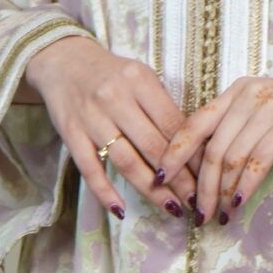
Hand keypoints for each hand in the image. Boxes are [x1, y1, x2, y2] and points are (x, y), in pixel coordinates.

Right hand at [27, 31, 200, 221]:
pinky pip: (90, 169)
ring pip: (126, 162)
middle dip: (179, 179)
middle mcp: (116, 98)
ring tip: (171, 208)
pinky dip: (105, 193)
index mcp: (140, 81)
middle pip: (154, 147)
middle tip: (196, 201)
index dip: (193, 155)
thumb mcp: (141, 78)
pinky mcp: (71, 134)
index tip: (208, 177)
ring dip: (151, 191)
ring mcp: (92, 118)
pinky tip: (121, 211)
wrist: (63, 61)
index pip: (174, 125)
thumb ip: (163, 107)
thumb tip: (195, 148)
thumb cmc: (112, 74)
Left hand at [156, 59, 272, 221]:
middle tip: (196, 215)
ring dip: (220, 192)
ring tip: (216, 217)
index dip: (173, 154)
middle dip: (199, 187)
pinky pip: (258, 159)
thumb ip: (246, 137)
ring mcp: (269, 106)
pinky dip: (244, 185)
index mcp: (237, 93)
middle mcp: (247, 95)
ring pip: (231, 156)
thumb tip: (219, 172)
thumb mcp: (272, 120)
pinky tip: (237, 203)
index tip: (161, 181)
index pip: (193, 124)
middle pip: (210, 148)